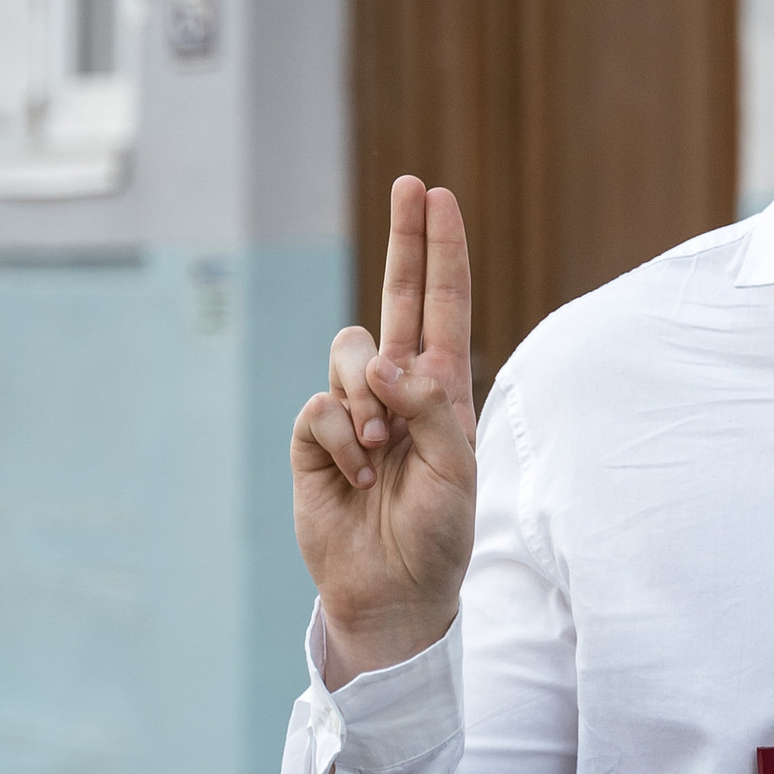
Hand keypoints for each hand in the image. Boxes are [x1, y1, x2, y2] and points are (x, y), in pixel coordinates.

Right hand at [291, 177, 478, 678]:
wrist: (393, 589)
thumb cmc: (439, 532)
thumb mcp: (457, 469)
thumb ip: (431, 408)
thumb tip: (388, 361)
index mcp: (444, 388)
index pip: (444, 305)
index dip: (442, 251)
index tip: (439, 197)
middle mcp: (399, 387)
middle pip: (398, 297)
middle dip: (405, 239)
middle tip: (409, 184)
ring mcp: (354, 409)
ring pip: (351, 351)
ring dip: (367, 399)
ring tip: (380, 453)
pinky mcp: (315, 438)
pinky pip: (320, 406)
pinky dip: (340, 440)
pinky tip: (356, 475)